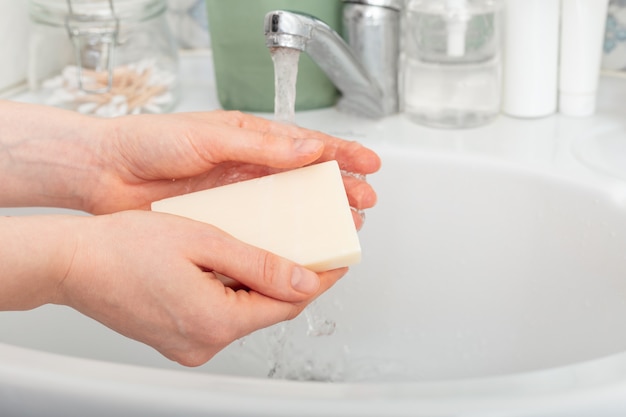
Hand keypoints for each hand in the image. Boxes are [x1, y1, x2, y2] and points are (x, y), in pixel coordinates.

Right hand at [53, 210, 345, 365]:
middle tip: (312, 247)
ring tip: (275, 248)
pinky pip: (223, 314)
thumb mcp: (205, 242)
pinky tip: (237, 265)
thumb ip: (261, 265)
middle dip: (294, 279)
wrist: (72, 263)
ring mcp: (191, 345)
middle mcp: (205, 343)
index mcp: (216, 321)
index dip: (319, 277)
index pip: (289, 303)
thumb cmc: (123, 247)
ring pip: (247, 312)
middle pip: (270, 310)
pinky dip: (237, 291)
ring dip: (264, 283)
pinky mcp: (179, 339)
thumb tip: (305, 279)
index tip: (339, 258)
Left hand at [86, 111, 380, 227]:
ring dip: (317, 218)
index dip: (341, 154)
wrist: (106, 172)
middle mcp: (249, 168)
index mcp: (250, 139)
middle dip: (338, 189)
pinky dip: (282, 240)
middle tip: (364, 202)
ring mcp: (238, 197)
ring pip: (288, 209)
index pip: (306, 144)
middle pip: (306, 179)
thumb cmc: (150, 142)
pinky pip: (260, 233)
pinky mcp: (222, 222)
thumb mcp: (210, 136)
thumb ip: (261, 145)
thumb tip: (308, 148)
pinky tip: (299, 249)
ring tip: (344, 226)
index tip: (369, 164)